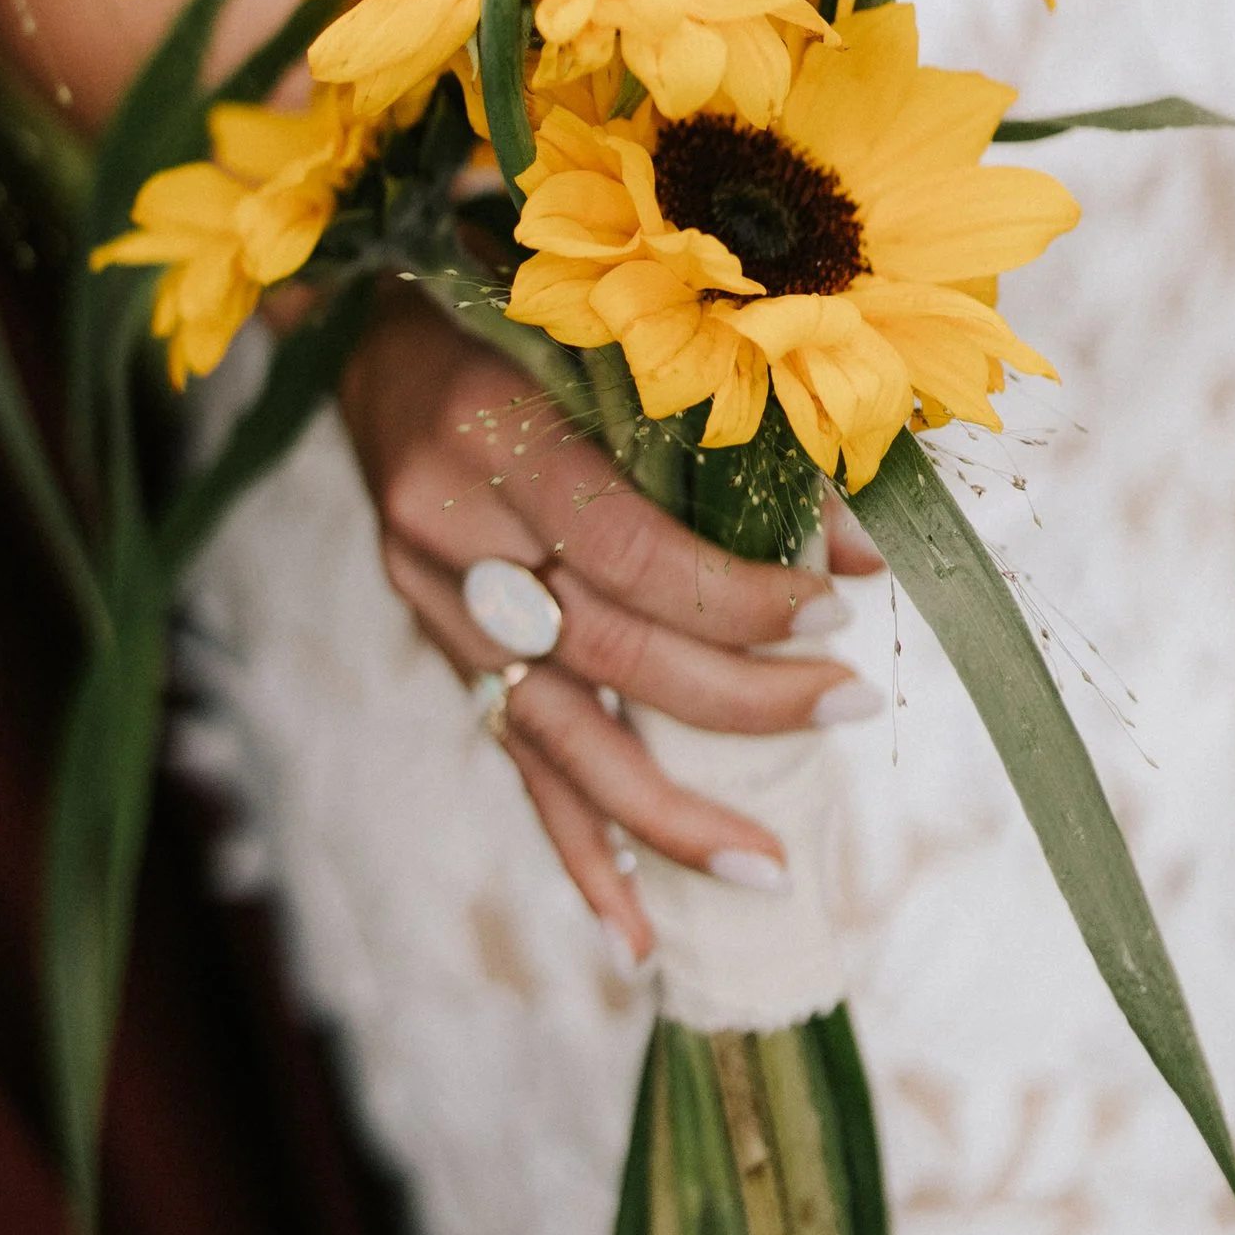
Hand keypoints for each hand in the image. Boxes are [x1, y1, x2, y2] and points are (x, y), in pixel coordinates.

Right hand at [337, 292, 881, 963]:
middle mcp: (445, 530)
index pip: (626, 546)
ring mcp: (430, 601)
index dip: (733, 594)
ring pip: (552, 732)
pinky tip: (634, 929)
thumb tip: (867, 541)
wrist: (367, 328)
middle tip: (845, 704)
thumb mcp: (608, 335)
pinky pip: (511, 759)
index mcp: (486, 432)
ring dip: (663, 813)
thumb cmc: (511, 305)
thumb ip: (726, 426)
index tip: (834, 608)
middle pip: (600, 645)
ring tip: (764, 870)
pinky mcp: (435, 645)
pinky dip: (577, 846)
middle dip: (735, 694)